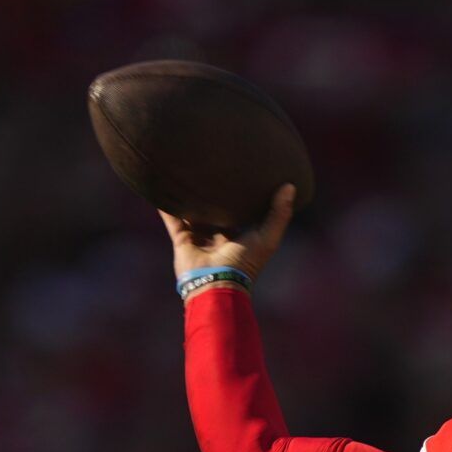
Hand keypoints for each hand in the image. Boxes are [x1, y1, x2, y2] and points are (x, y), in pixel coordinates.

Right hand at [159, 184, 295, 285]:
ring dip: (187, 197)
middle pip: (214, 211)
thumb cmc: (245, 263)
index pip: (240, 210)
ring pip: (192, 213)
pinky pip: (173, 219)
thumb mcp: (268, 237)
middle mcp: (219, 236)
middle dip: (212, 193)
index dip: (241, 194)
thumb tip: (290, 185)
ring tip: (184, 172)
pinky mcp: (182, 241)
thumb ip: (279, 213)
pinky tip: (161, 187)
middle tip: (211, 167)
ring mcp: (199, 238)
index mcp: (240, 236)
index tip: (242, 172)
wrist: (216, 284)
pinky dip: (166, 206)